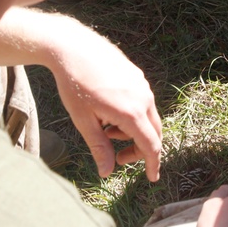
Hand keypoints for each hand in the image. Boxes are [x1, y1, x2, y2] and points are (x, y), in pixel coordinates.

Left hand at [45, 26, 162, 180]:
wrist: (73, 48)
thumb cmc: (74, 85)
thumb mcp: (83, 121)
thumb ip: (99, 147)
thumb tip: (106, 173)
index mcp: (131, 113)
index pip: (151, 146)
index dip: (152, 164)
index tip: (152, 178)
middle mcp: (143, 98)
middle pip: (154, 133)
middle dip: (139, 150)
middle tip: (117, 158)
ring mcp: (142, 85)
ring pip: (148, 117)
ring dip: (133, 131)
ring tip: (106, 130)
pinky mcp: (137, 76)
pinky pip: (143, 102)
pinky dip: (132, 116)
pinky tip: (109, 112)